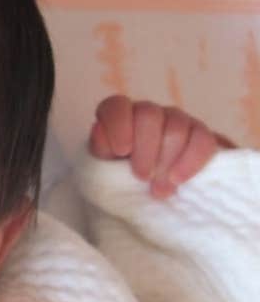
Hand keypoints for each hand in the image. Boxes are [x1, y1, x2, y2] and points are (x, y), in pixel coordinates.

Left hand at [89, 95, 235, 198]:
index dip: (118, 124)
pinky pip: (203, 139)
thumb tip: (99, 129)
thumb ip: (101, 148)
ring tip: (158, 189)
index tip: (121, 151)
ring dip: (166, 161)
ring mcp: (177, 121)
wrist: (147, 196)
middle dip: (145, 149)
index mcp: (120, 117)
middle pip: (149, 114)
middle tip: (142, 177)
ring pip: (177, 127)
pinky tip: (178, 179)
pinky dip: (190, 161)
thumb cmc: (120, 179)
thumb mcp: (102, 168)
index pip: (116, 105)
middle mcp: (148, 113)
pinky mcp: (201, 136)